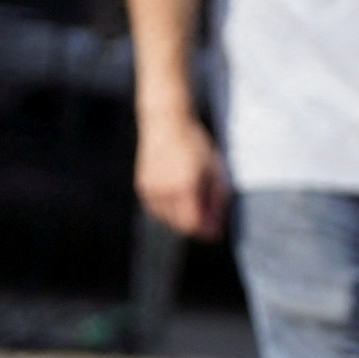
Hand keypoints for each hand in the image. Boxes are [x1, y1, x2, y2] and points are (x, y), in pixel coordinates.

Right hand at [136, 108, 227, 239]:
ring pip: (166, 219)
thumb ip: (216, 200)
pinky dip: (168, 211)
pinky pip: (155, 209)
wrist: (166, 124)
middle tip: (211, 220)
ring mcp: (149, 190)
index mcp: (184, 187)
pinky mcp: (141, 187)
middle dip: (196, 226)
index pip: (192, 224)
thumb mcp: (215, 170)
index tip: (216, 233)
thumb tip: (216, 225)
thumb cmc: (195, 144)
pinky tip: (180, 201)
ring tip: (197, 205)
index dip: (205, 232)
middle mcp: (163, 191)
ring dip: (182, 219)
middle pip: (178, 225)